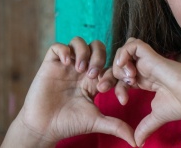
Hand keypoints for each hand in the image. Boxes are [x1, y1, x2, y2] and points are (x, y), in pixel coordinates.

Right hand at [4, 37, 135, 146]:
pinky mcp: (50, 65)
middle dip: (99, 56)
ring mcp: (66, 66)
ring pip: (79, 42)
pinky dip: (64, 50)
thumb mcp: (97, 121)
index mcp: (94, 79)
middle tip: (94, 75)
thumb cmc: (69, 124)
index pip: (110, 62)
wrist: (44, 128)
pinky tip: (67, 64)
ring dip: (84, 52)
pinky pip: (57, 46)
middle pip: (97, 46)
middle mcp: (82, 69)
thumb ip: (117, 126)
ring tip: (81, 70)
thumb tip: (136, 141)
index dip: (114, 68)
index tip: (112, 84)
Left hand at [112, 38, 180, 145]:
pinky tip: (127, 69)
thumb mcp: (158, 116)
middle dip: (107, 75)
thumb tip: (137, 143)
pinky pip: (132, 45)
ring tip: (126, 80)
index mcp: (146, 81)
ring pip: (123, 52)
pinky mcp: (152, 56)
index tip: (121, 102)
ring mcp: (148, 61)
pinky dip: (124, 54)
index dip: (115, 87)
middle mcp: (145, 69)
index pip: (122, 78)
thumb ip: (145, 127)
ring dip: (117, 65)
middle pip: (119, 64)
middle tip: (103, 88)